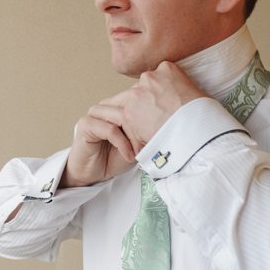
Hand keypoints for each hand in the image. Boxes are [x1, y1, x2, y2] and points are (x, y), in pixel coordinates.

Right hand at [60, 61, 205, 187]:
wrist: (91, 174)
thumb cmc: (118, 157)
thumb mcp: (143, 141)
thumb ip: (154, 128)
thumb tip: (185, 123)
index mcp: (122, 104)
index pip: (142, 95)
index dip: (156, 109)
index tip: (172, 124)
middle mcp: (108, 104)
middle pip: (132, 101)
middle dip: (147, 120)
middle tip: (160, 137)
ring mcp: (96, 113)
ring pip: (120, 112)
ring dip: (135, 131)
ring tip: (144, 149)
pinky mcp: (85, 126)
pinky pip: (107, 128)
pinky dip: (121, 141)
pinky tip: (130, 155)